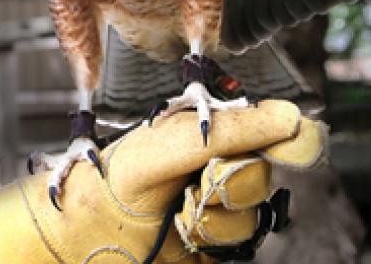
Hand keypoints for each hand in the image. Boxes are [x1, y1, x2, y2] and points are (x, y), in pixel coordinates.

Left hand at [0, 100, 325, 262]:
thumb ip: (226, 131)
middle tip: (193, 188)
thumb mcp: (165, 147)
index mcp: (201, 133)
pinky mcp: (213, 252)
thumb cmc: (107, 185)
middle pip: (263, 173)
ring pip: (257, 217)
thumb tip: (296, 119)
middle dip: (232, 181)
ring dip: (219, 221)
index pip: (264, 128)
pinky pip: (245, 249)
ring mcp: (214, 213)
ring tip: (179, 220)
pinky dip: (218, 245)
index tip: (296, 139)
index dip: (279, 134)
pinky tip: (187, 241)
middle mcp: (213, 169)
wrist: (73, 242)